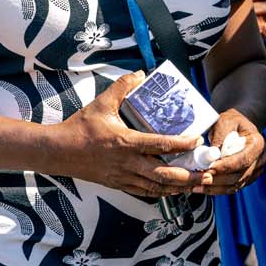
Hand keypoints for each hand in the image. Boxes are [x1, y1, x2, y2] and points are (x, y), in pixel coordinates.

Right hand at [46, 71, 202, 198]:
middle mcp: (127, 163)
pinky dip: (161, 192)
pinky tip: (172, 189)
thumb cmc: (80, 127)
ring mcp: (122, 177)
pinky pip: (144, 192)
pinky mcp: (118, 185)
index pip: (160, 145)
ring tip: (196, 184)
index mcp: (125, 142)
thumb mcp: (101, 103)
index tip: (198, 141)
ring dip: (179, 187)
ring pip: (157, 187)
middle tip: (206, 172)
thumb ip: (122, 87)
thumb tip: (140, 73)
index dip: (182, 144)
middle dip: (188, 176)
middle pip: (164, 175)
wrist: (58, 152)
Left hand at [195, 109, 265, 194]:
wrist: (239, 126)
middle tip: (200, 179)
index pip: (242, 159)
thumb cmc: (232, 122)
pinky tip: (203, 188)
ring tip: (197, 186)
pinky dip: (218, 189)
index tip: (210, 169)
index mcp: (257, 143)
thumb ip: (220, 136)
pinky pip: (233, 187)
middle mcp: (260, 159)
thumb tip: (211, 154)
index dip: (226, 166)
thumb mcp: (225, 121)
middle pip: (239, 175)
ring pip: (235, 185)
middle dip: (218, 179)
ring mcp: (255, 171)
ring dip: (216, 188)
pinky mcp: (247, 178)